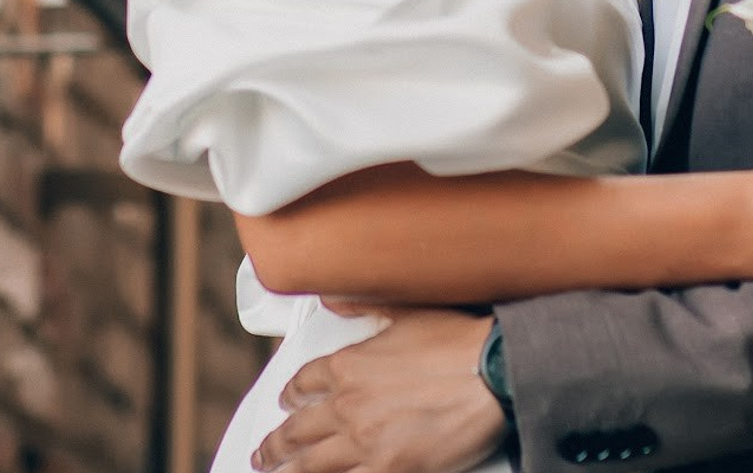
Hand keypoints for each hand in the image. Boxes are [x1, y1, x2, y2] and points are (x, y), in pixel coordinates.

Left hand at [251, 307, 506, 472]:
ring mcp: (365, 443)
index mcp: (349, 365)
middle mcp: (349, 405)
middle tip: (262, 453)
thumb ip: (362, 304)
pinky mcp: (389, 470)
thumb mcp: (403, 311)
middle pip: (298, 431)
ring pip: (312, 465)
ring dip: (289, 471)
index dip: (290, 394)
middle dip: (276, 445)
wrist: (490, 372)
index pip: (305, 382)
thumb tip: (330, 297)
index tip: (285, 403)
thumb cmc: (455, 339)